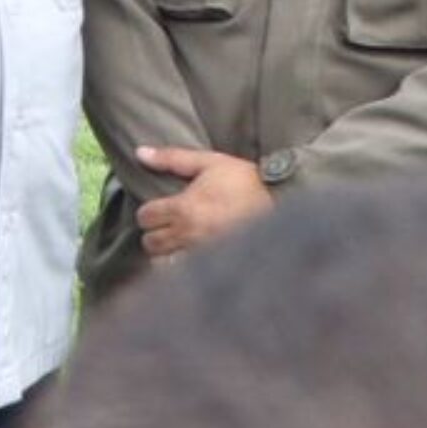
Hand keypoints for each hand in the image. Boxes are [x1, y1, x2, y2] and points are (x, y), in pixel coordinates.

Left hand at [133, 146, 275, 258]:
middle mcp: (189, 234)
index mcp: (184, 208)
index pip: (145, 217)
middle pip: (150, 242)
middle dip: (155, 233)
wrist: (286, 204)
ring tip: (177, 244)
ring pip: (163, 263)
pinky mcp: (218, 265)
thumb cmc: (247, 182)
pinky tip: (190, 258)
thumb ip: (172, 158)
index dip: (149, 213)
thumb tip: (140, 153)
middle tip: (168, 226)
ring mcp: (202, 253)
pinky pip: (185, 274)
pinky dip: (181, 268)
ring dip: (165, 254)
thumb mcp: (210, 163)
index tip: (161, 210)